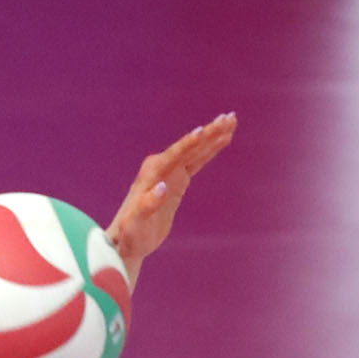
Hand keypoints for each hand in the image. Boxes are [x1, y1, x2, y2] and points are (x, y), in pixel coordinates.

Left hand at [102, 113, 237, 278]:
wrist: (127, 240)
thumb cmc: (130, 233)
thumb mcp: (136, 223)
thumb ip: (148, 205)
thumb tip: (162, 187)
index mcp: (152, 173)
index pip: (175, 154)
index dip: (191, 142)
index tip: (204, 130)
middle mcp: (161, 167)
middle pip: (190, 146)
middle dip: (210, 132)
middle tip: (229, 117)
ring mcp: (170, 172)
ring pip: (196, 150)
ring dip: (213, 136)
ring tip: (231, 121)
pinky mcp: (178, 180)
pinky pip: (198, 161)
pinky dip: (210, 150)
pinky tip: (222, 141)